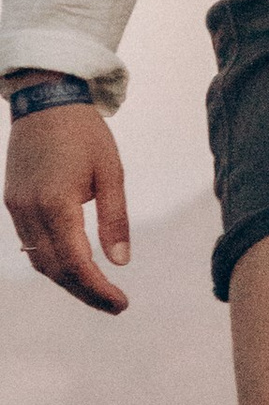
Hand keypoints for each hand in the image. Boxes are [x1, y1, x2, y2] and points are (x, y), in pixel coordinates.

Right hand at [5, 100, 132, 311]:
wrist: (45, 100)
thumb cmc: (84, 133)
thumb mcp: (111, 173)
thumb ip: (114, 219)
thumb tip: (121, 262)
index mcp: (57, 204)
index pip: (76, 263)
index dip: (98, 289)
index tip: (121, 303)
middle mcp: (30, 210)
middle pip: (54, 269)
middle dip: (84, 292)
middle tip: (114, 305)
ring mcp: (16, 207)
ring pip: (38, 260)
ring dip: (66, 280)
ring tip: (97, 290)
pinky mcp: (12, 201)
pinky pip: (30, 243)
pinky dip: (51, 260)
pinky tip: (72, 265)